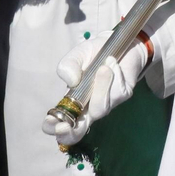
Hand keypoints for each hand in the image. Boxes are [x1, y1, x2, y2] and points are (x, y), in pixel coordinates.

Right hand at [44, 30, 156, 146]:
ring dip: (101, 87)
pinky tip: (113, 62)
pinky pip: (117, 92)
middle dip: (70, 133)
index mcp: (71, 103)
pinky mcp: (123, 96)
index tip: (51, 123)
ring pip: (100, 108)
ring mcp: (106, 104)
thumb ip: (67, 66)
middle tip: (65, 125)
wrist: (117, 42)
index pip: (58, 124)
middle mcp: (88, 108)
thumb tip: (71, 81)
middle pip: (77, 133)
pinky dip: (114, 74)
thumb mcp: (75, 56)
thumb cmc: (92, 54)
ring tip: (103, 66)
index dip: (53, 128)